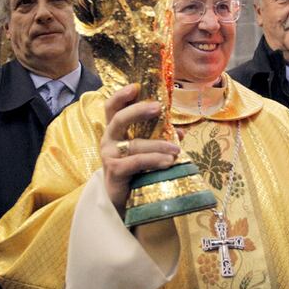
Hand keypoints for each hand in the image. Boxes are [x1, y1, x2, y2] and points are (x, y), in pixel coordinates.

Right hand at [101, 84, 180, 213]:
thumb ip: (161, 137)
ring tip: (176, 149)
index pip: (112, 107)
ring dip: (158, 144)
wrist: (124, 203)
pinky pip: (136, 162)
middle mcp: (108, 140)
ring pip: (135, 144)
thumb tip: (180, 132)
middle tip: (158, 107)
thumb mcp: (147, 150)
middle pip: (119, 119)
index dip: (121, 96)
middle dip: (138, 110)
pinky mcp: (114, 172)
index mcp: (115, 130)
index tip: (135, 86)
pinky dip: (154, 160)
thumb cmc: (136, 170)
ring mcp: (109, 156)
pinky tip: (168, 161)